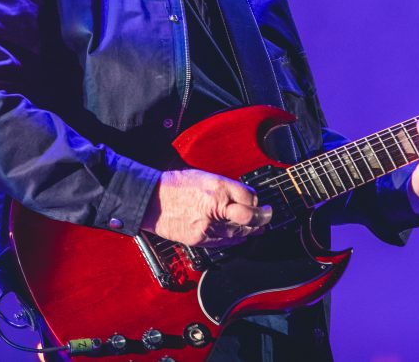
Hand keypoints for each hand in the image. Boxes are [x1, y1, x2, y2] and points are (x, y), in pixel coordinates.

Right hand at [140, 169, 272, 246]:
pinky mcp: (201, 239)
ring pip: (239, 232)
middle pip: (250, 217)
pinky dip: (234, 238)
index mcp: (217, 187)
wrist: (151, 201)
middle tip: (267, 217)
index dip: (257, 200)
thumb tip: (244, 197)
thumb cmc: (175, 186)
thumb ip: (225, 188)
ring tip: (256, 228)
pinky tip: (239, 236)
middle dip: (263, 218)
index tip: (259, 202)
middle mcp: (215, 206)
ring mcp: (208, 225)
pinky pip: (225, 241)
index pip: (250, 196)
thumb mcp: (204, 177)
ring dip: (250, 230)